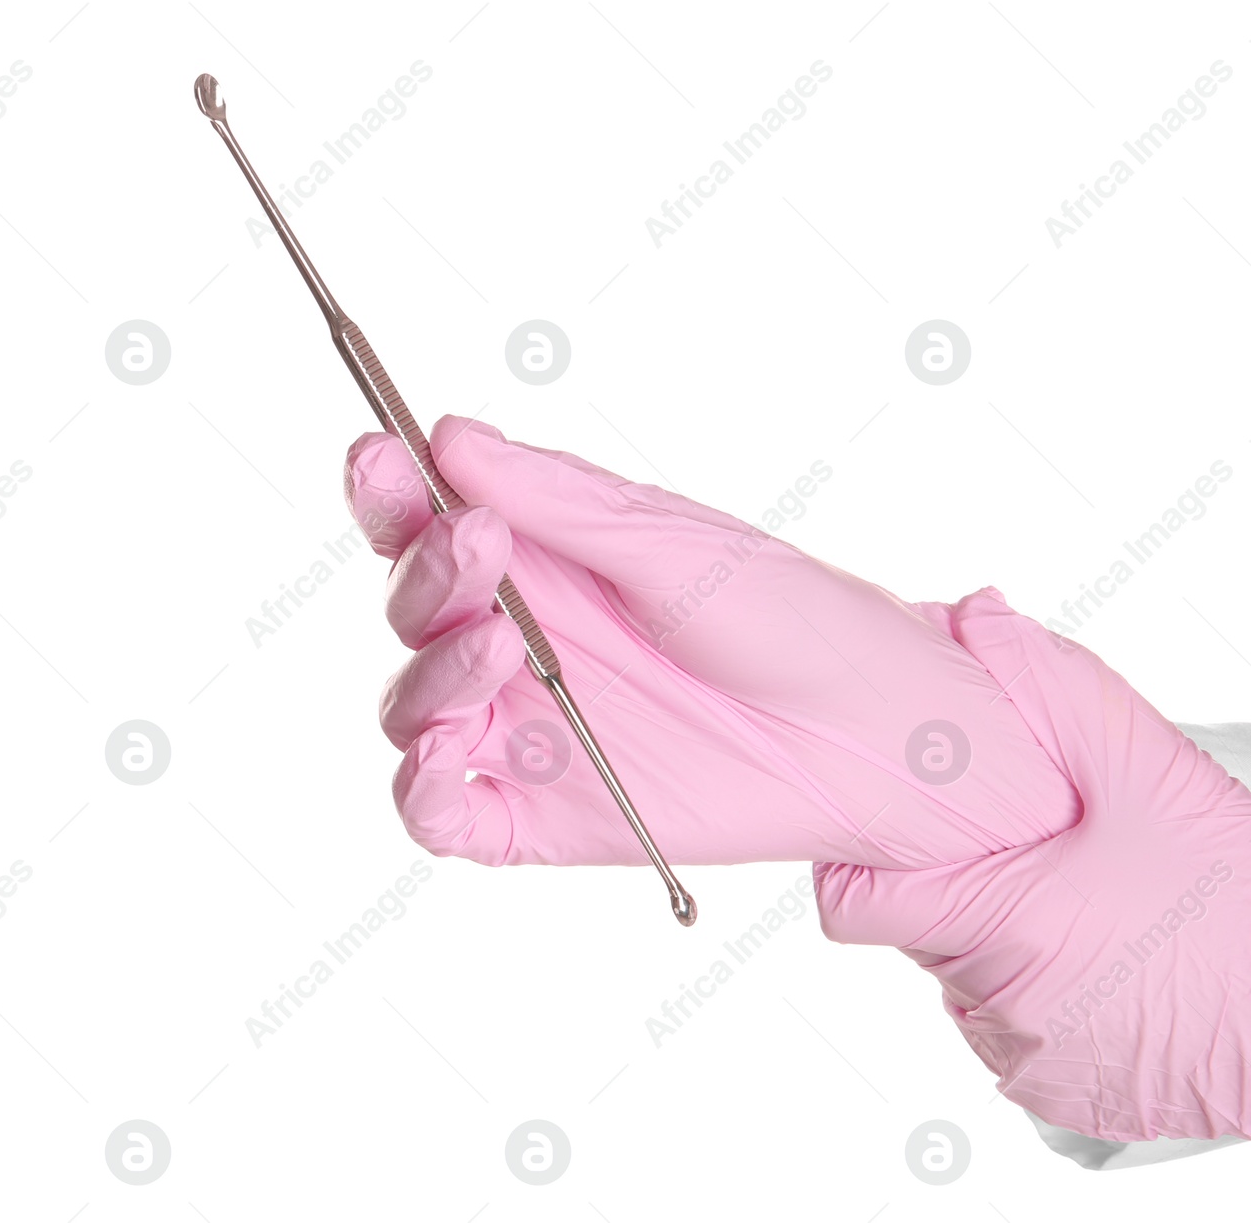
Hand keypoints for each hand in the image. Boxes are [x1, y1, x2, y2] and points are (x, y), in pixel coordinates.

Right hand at [345, 416, 1080, 867]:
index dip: (388, 492)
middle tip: (478, 547)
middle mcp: (521, 640)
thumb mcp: (672, 546)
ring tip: (500, 645)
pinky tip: (446, 756)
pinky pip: (443, 815)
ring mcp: (526, 728)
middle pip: (412, 608)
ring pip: (412, 706)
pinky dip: (420, 792)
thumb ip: (560, 502)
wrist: (872, 735)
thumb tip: (450, 434)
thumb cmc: (789, 620)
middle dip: (426, 574)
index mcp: (545, 561)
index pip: (430, 521)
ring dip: (428, 672)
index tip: (378, 459)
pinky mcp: (541, 815)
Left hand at [812, 592, 1250, 1214]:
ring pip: (963, 974)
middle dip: (960, 875)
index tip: (914, 820)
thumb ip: (1046, 681)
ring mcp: (1029, 1059)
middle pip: (919, 926)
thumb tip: (971, 615)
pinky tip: (1110, 949)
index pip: (855, 902)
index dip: (869, 854)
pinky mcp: (1060, 1094)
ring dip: (1001, 930)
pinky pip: (1011, 1022)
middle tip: (1039, 837)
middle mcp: (999, 1006)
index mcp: (1005, 925)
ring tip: (1088, 893)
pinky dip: (1039, 983)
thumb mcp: (1151, 765)